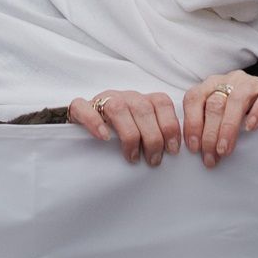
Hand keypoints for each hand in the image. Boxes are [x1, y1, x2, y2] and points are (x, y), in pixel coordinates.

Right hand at [66, 89, 181, 165]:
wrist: (85, 123)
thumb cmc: (120, 134)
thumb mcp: (142, 132)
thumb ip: (158, 136)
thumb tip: (176, 153)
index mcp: (143, 100)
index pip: (162, 102)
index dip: (170, 125)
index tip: (173, 149)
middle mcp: (126, 97)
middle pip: (143, 108)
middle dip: (153, 137)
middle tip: (153, 160)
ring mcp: (103, 100)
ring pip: (118, 108)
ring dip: (129, 134)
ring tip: (133, 157)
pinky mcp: (81, 107)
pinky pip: (85, 108)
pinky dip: (95, 122)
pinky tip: (104, 138)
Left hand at [183, 71, 257, 166]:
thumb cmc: (243, 120)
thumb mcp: (221, 121)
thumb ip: (208, 128)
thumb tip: (196, 150)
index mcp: (212, 85)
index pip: (194, 98)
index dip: (191, 123)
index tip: (193, 148)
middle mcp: (230, 80)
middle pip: (214, 104)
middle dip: (209, 133)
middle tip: (211, 156)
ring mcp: (252, 83)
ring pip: (236, 101)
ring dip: (228, 128)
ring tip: (225, 150)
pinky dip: (257, 113)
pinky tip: (251, 128)